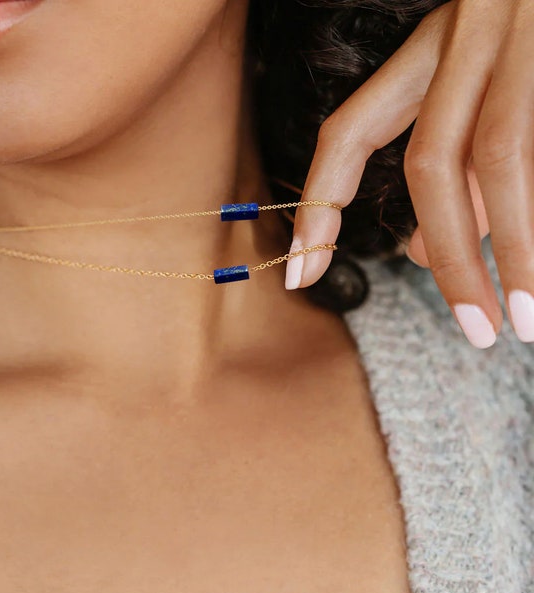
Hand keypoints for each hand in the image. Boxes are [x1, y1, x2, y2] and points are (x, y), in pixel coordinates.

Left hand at [286, 0, 533, 348]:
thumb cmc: (523, 45)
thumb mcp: (472, 92)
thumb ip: (446, 172)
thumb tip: (416, 254)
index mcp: (426, 51)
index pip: (347, 133)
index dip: (319, 206)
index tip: (300, 277)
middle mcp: (465, 43)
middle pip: (432, 165)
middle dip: (450, 257)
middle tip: (475, 331)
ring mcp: (520, 46)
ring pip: (500, 160)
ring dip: (516, 249)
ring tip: (524, 319)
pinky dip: (532, 218)